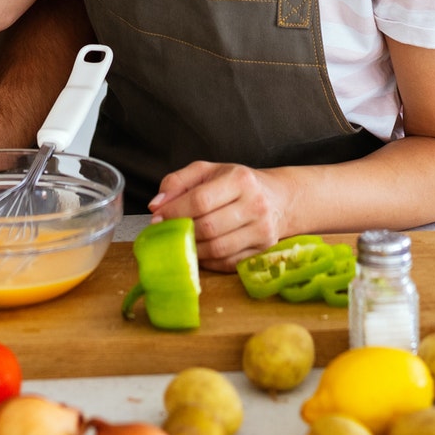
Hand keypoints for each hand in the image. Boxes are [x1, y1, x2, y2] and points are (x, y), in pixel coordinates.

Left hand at [151, 161, 295, 268]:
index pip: (200, 200)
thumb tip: (156, 205)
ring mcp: (262, 230)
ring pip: (217, 249)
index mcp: (240, 179)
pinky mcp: (263, 250)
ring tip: (182, 242)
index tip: (157, 218)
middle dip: (182, 232)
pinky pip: (228, 263)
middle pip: (208, 227)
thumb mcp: (208, 171)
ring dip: (192, 249)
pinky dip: (208, 261)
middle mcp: (255, 204)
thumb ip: (178, 182)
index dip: (174, 212)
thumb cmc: (237, 183)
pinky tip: (200, 251)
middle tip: (167, 232)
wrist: (278, 198)